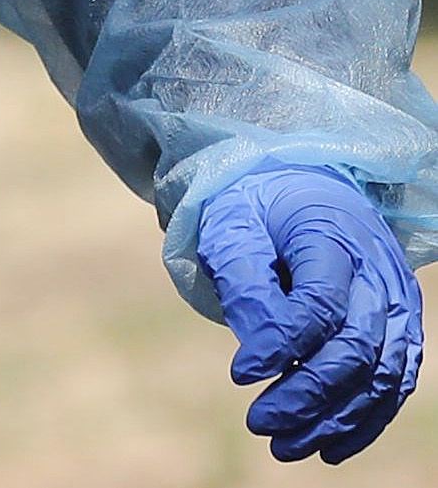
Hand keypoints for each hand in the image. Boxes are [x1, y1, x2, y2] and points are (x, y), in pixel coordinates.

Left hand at [196, 162, 423, 461]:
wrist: (302, 185)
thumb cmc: (258, 207)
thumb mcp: (231, 227)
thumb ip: (244, 286)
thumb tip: (255, 363)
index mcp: (333, 237)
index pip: (320, 305)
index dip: (283, 345)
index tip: (239, 376)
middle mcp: (377, 274)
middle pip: (356, 347)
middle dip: (308, 394)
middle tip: (260, 423)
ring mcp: (397, 302)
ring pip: (381, 374)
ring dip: (337, 419)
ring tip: (286, 446)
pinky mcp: (401, 326)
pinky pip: (395, 381)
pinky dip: (366, 419)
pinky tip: (328, 447)